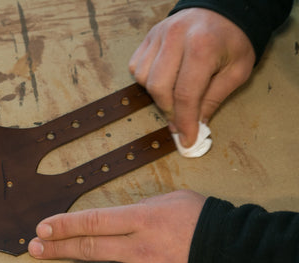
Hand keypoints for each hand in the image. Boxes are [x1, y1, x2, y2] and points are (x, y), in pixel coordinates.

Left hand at [28, 190, 205, 262]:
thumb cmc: (204, 220)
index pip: (93, 221)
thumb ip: (140, 207)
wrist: (238, 256)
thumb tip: (115, 216)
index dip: (64, 224)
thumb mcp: (172, 200)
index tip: (42, 227)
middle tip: (33, 249)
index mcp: (141, 219)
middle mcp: (138, 248)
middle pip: (89, 249)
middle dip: (57, 248)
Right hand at [129, 8, 254, 146]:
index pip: (185, 94)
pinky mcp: (149, 37)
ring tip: (175, 94)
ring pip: (144, 79)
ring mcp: (159, 35)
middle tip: (181, 119)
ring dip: (158, 95)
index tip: (186, 139)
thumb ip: (213, 99)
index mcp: (203, 46)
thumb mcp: (236, 71)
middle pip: (159, 88)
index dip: (185, 121)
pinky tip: (164, 80)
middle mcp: (176, 37)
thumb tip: (195, 126)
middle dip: (169, 111)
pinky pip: (137, 67)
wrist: (223, 11)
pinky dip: (147, 81)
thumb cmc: (232, 40)